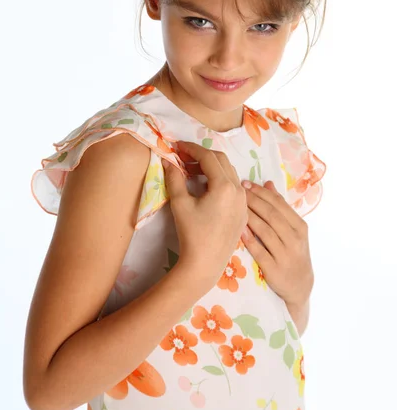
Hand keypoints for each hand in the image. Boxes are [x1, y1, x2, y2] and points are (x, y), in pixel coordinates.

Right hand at [162, 141, 247, 288]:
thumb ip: (174, 178)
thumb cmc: (191, 233)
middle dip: (202, 155)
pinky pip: (234, 187)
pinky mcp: (243, 212)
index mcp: (224, 186)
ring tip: (192, 171)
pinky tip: (206, 188)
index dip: (192, 148)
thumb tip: (168, 160)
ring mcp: (243, 201)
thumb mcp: (180, 203)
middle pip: (221, 160)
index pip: (208, 157)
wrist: (205, 263)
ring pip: (230, 173)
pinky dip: (220, 180)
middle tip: (184, 157)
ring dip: (212, 167)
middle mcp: (238, 190)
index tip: (178, 146)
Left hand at [241, 180, 313, 306]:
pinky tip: (238, 229)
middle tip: (237, 190)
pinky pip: (259, 251)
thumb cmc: (293, 252)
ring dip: (249, 216)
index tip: (245, 183)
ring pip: (265, 231)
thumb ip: (280, 207)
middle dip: (253, 200)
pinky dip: (249, 239)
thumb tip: (268, 183)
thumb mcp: (293, 230)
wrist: (300, 286)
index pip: (279, 204)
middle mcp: (295, 239)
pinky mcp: (274, 270)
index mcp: (300, 226)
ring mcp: (285, 255)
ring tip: (234, 206)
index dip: (261, 192)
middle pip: (271, 215)